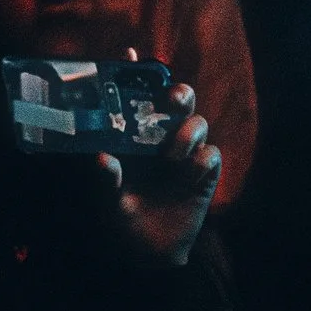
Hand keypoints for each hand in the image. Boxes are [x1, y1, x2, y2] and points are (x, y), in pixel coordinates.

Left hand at [95, 78, 220, 268]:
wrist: (151, 256)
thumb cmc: (122, 223)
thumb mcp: (107, 203)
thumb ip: (104, 182)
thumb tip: (100, 158)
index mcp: (134, 137)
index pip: (136, 97)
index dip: (136, 73)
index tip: (131, 54)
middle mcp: (161, 139)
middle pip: (178, 100)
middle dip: (178, 93)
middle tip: (171, 99)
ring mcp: (185, 155)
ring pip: (197, 123)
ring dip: (187, 131)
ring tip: (172, 153)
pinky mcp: (204, 174)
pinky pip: (211, 155)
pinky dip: (201, 160)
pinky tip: (189, 174)